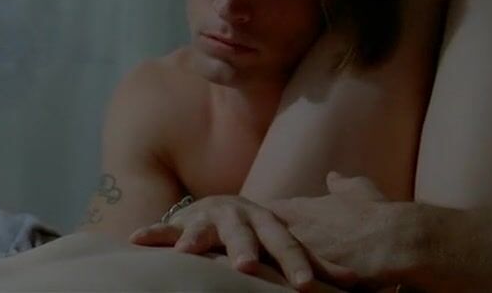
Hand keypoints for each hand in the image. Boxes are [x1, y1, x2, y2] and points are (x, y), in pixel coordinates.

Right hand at [128, 194, 358, 290]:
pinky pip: (164, 229)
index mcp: (269, 223)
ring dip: (197, 239)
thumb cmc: (258, 232)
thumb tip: (355, 282)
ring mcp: (210, 218)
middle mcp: (241, 217)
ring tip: (190, 252)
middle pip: (247, 235)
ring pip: (205, 230)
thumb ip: (314, 261)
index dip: (295, 264)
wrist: (218, 207)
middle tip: (248, 268)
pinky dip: (153, 234)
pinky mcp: (182, 223)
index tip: (305, 287)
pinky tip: (136, 239)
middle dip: (246, 250)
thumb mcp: (284, 242)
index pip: (285, 245)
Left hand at [266, 172, 422, 290]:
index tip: (256, 225)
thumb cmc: (380, 215)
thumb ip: (342, 185)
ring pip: (269, 259)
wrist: (397, 240)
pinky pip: (286, 281)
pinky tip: (274, 288)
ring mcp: (299, 253)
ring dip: (265, 263)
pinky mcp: (309, 276)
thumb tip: (333, 176)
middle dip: (254, 242)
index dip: (261, 220)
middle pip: (259, 235)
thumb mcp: (360, 191)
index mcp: (303, 209)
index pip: (268, 211)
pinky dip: (280, 282)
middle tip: (248, 251)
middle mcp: (295, 229)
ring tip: (257, 270)